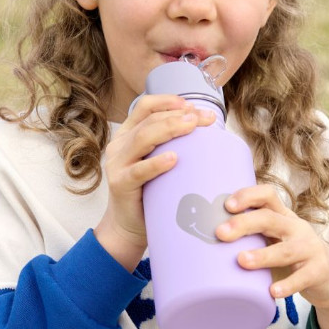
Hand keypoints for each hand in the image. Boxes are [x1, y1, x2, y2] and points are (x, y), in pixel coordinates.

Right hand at [94, 95, 214, 270]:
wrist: (129, 228)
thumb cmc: (151, 194)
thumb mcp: (160, 164)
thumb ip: (174, 147)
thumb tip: (211, 133)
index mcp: (128, 134)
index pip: (146, 107)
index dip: (169, 101)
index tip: (194, 106)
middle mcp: (120, 145)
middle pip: (149, 120)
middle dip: (179, 115)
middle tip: (204, 118)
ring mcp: (118, 164)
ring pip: (143, 138)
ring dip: (170, 129)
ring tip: (191, 126)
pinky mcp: (120, 184)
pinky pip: (139, 171)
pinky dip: (156, 163)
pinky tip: (174, 159)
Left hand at [216, 186, 328, 328]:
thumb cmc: (289, 257)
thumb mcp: (272, 241)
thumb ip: (248, 239)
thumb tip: (198, 246)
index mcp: (282, 216)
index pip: (267, 195)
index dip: (248, 196)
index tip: (226, 205)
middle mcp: (296, 228)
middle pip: (270, 219)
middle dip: (244, 223)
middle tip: (220, 234)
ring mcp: (309, 248)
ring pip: (286, 249)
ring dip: (263, 255)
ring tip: (242, 261)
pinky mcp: (318, 271)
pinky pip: (303, 277)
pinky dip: (288, 284)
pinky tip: (273, 291)